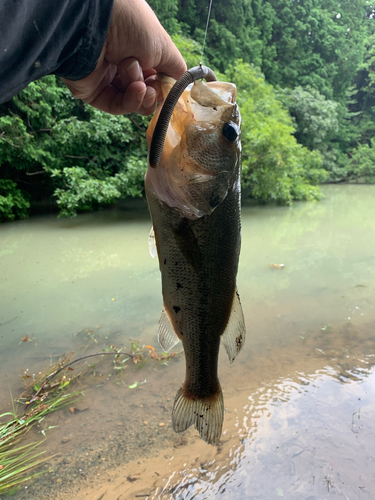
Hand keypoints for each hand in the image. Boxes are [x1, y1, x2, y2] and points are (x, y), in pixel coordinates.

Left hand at [63, 0, 185, 114]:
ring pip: (132, 102)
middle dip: (153, 94)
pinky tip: (136, 89)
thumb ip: (175, 68)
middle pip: (145, 94)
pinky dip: (130, 101)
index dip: (164, 86)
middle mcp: (122, 64)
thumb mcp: (163, 46)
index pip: (156, 78)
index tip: (168, 86)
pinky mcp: (93, 91)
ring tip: (140, 83)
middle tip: (151, 86)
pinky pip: (117, 106)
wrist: (96, 22)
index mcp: (138, 50)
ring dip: (142, 95)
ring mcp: (107, 79)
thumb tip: (180, 85)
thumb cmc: (131, 25)